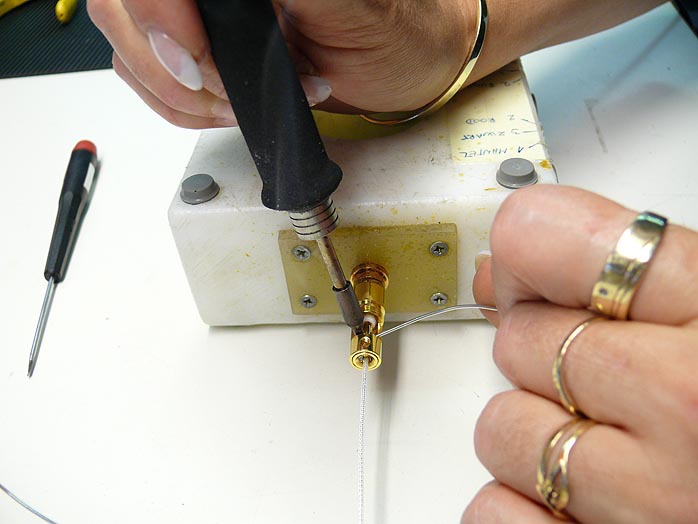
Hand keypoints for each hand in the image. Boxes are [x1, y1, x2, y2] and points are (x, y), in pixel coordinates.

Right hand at [87, 0, 474, 127]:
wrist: (405, 60)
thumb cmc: (395, 29)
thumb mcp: (346, 5)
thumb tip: (219, 6)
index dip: (157, 17)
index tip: (196, 64)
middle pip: (120, 8)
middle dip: (170, 65)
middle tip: (226, 90)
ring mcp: (198, 11)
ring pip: (127, 45)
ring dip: (178, 92)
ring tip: (238, 101)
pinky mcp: (199, 42)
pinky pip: (150, 78)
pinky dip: (182, 106)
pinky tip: (227, 105)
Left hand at [466, 185, 697, 522]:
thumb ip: (638, 280)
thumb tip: (508, 267)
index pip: (545, 238)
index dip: (528, 253)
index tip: (533, 269)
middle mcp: (688, 405)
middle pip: (518, 339)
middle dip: (549, 355)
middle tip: (608, 376)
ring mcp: (651, 498)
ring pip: (502, 429)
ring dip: (538, 436)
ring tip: (611, 445)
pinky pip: (495, 512)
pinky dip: (522, 505)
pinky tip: (585, 497)